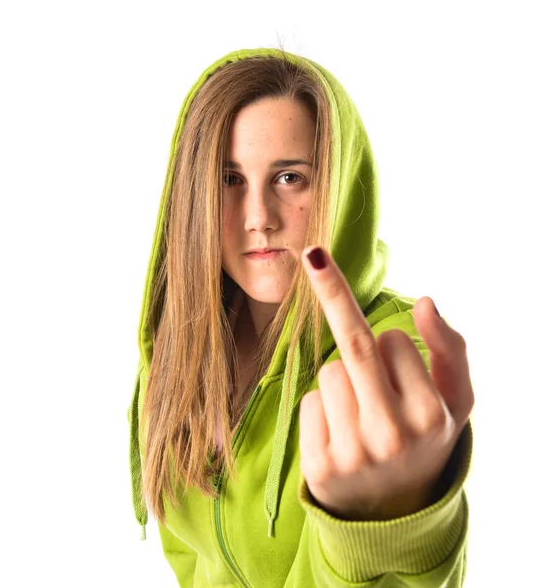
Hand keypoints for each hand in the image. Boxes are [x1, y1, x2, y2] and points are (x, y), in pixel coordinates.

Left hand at [298, 246, 474, 520]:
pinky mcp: (319, 467)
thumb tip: (425, 302)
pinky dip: (320, 409)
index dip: (392, 346)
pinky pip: (307, 404)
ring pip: (328, 373)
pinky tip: (340, 437)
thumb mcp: (456, 399)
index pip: (392, 342)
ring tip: (360, 416)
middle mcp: (392, 435)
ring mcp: (352, 454)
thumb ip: (450, 348)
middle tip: (314, 253)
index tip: (394, 358)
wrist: (394, 509)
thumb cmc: (425, 438)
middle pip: (354, 347)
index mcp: (429, 414)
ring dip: (340, 381)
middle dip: (332, 291)